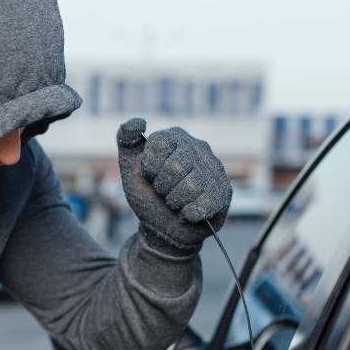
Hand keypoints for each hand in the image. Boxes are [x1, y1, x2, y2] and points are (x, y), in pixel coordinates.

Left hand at [116, 117, 231, 250]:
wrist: (160, 228)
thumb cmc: (147, 195)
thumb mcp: (129, 167)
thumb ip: (127, 139)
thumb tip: (139, 121)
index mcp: (175, 138)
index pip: (159, 144)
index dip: (150, 167)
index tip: (150, 175)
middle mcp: (199, 148)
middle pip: (176, 166)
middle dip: (162, 187)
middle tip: (162, 192)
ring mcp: (214, 169)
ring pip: (192, 186)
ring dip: (175, 202)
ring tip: (175, 202)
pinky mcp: (223, 193)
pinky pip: (205, 204)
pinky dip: (188, 214)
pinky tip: (187, 213)